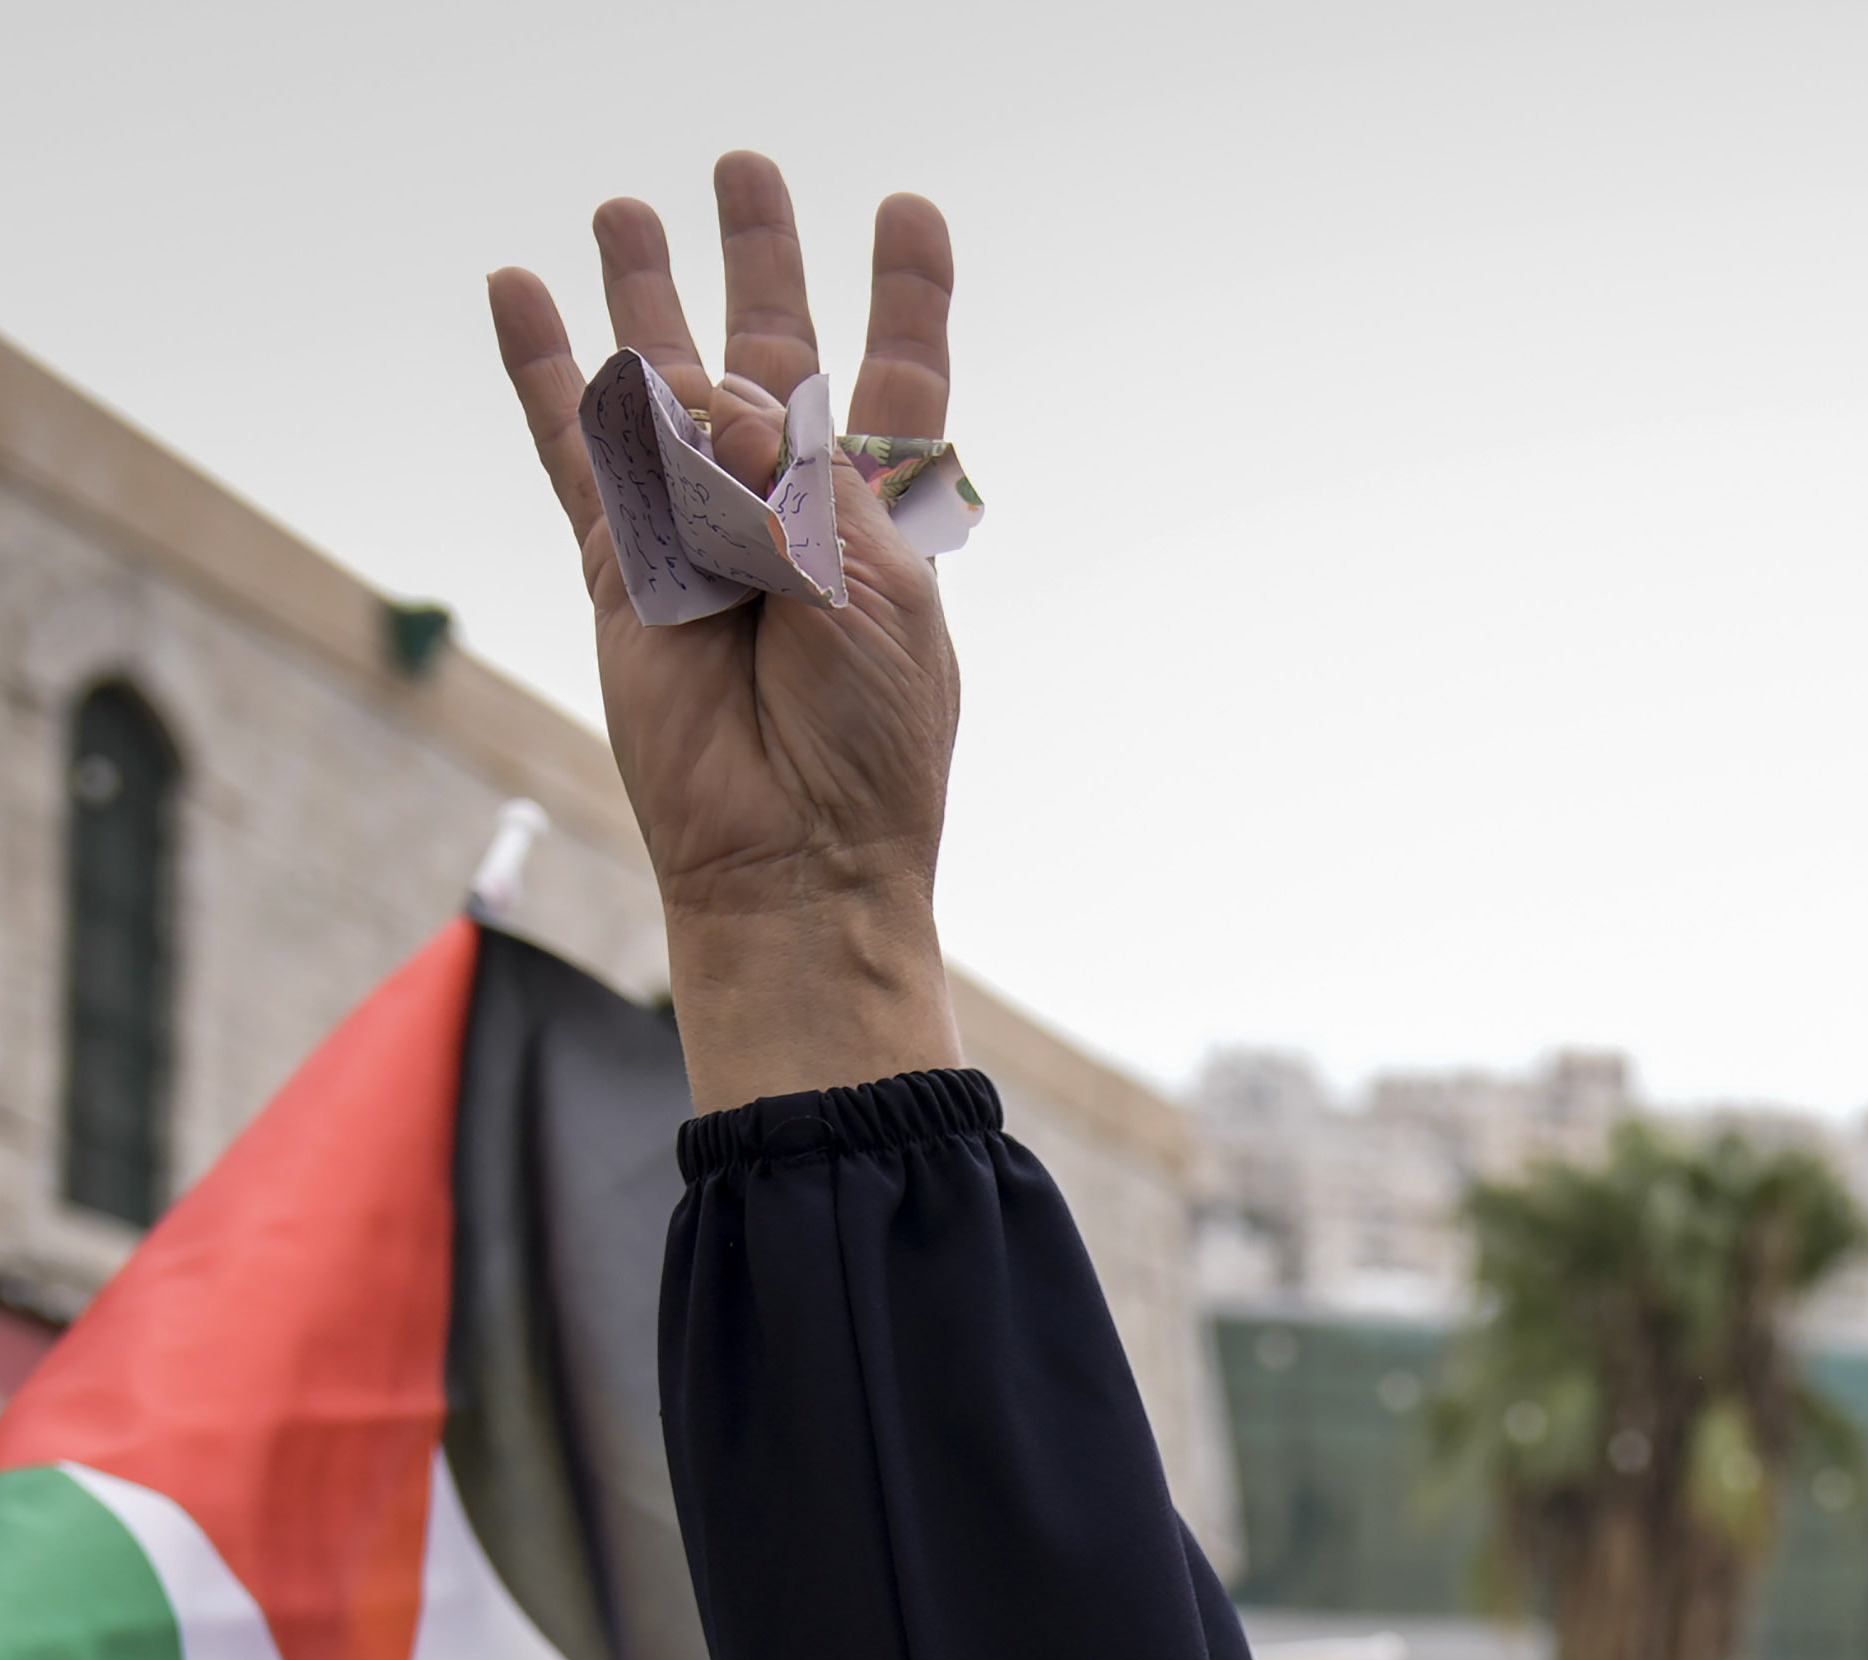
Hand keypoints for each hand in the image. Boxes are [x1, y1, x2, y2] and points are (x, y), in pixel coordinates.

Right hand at [487, 154, 965, 1105]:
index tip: (907, 209)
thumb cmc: (864, 734)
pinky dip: (543, 365)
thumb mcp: (866, 585)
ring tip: (627, 208)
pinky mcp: (621, 557)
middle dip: (760, 253)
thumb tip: (696, 398)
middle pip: (772, 349)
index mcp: (878, 510)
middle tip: (740, 166)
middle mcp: (791, 502)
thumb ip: (791, 476)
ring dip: (648, 289)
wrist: (794, 847)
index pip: (897, 375)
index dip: (905, 290)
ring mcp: (700, 523)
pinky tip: (522, 294)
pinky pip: (569, 441)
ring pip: (663, 378)